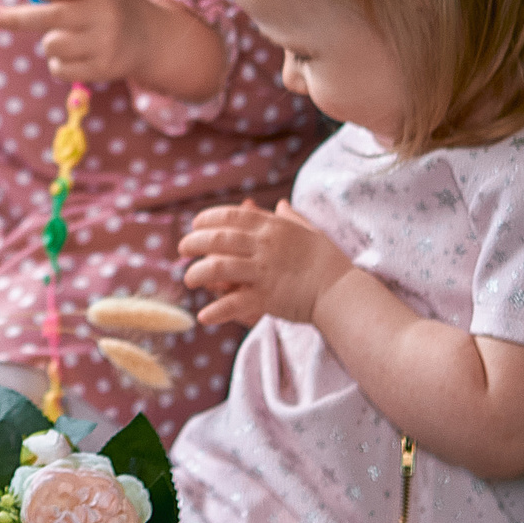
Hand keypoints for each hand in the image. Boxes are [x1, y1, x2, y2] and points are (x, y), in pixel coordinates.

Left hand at [0, 0, 224, 99]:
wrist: (150, 37)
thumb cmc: (107, 2)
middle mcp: (106, 12)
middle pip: (48, 16)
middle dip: (16, 17)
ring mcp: (106, 43)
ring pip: (51, 44)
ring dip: (51, 41)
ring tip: (70, 36)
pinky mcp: (104, 69)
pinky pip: (59, 68)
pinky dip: (58, 63)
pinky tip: (75, 54)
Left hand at [177, 200, 354, 326]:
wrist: (341, 291)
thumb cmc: (328, 261)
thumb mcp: (310, 231)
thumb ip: (291, 218)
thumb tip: (280, 204)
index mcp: (272, 228)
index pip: (231, 216)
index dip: (208, 219)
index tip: (195, 224)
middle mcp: (264, 246)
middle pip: (218, 239)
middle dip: (194, 242)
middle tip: (182, 249)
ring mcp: (263, 271)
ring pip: (219, 268)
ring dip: (197, 273)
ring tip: (188, 279)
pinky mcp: (266, 297)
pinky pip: (234, 303)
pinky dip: (216, 311)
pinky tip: (204, 317)